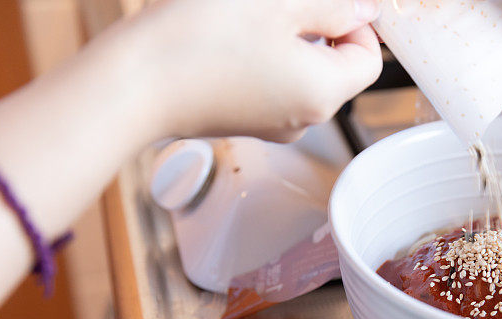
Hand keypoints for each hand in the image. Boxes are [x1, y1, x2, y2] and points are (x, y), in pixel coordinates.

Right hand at [130, 0, 382, 141]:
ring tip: (256, 10)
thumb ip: (332, 6)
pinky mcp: (244, 120)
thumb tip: (366, 9)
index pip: (370, 58)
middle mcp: (304, 118)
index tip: (330, 0)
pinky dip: (265, 55)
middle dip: (319, 25)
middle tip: (286, 0)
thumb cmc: (198, 41)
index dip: (358, 21)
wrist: (132, 85)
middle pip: (337, 68)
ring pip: (302, 73)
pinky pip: (272, 83)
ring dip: (290, 37)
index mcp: (324, 93)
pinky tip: (234, 32)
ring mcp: (273, 124)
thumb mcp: (277, 3)